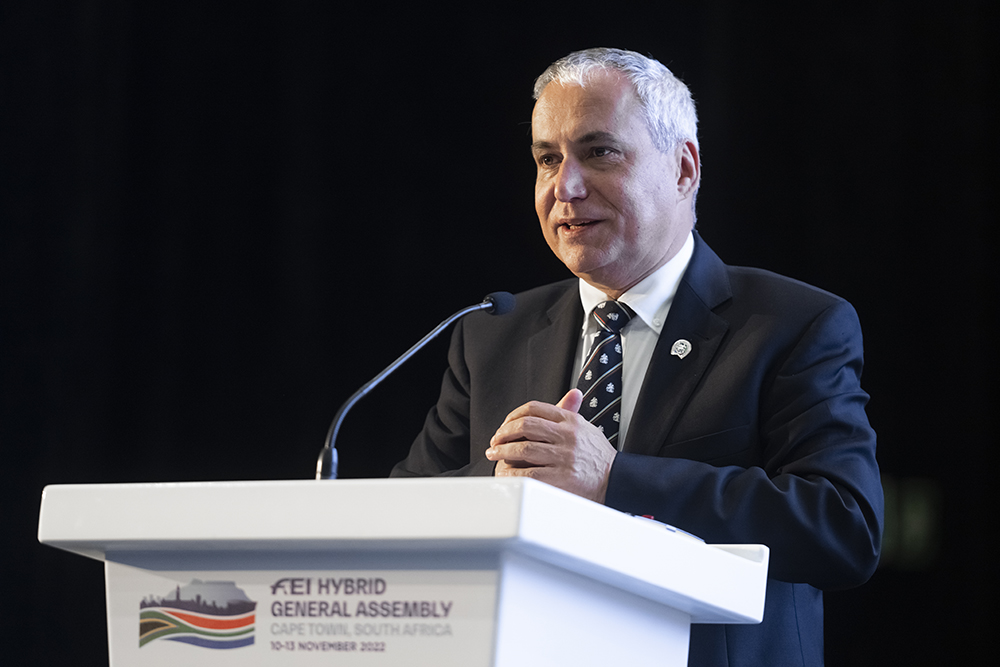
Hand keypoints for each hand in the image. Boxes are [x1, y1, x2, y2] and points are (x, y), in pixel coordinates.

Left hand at [485, 389, 616, 502]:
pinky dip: (513, 473)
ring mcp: (564, 457)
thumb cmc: (599, 456)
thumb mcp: (587, 428)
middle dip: (503, 433)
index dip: (513, 416)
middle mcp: (567, 436)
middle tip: (495, 441)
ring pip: (523, 449)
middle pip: (525, 426)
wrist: (618, 480)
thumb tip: (572, 393)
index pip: (534, 408)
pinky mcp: (562, 479)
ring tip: (495, 455)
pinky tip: (507, 473)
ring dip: (502, 452)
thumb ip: (573, 412)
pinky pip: (529, 473)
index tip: (505, 425)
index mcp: (571, 421)